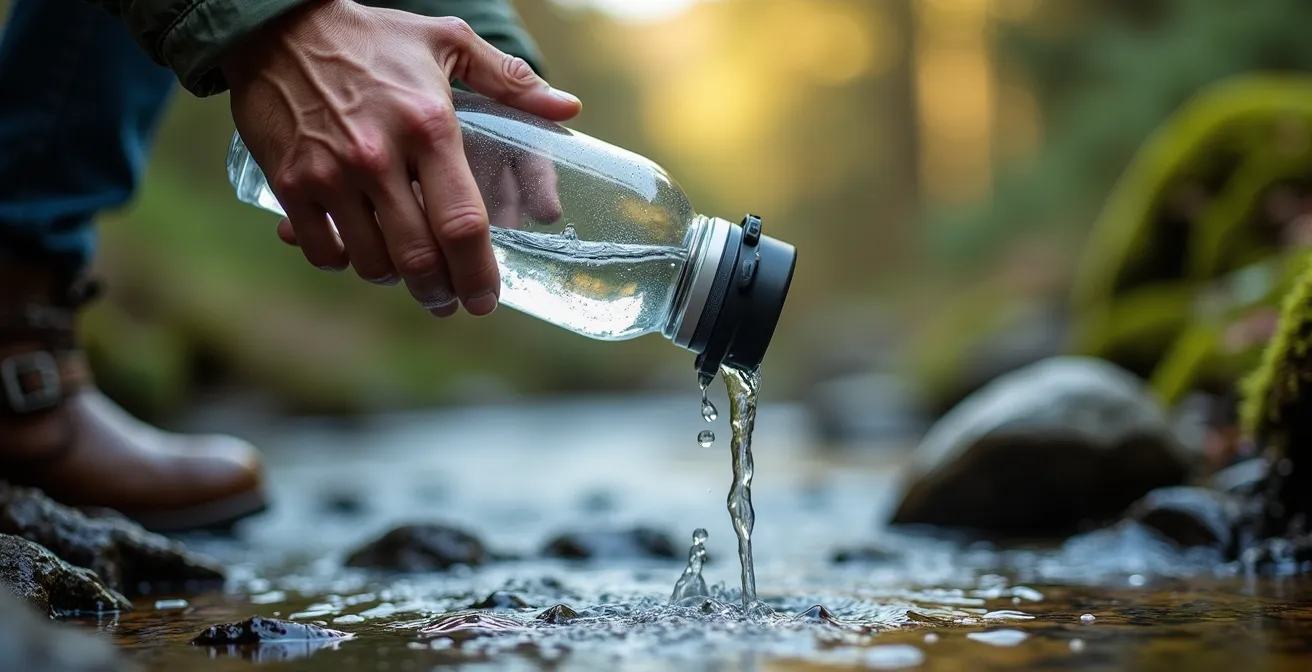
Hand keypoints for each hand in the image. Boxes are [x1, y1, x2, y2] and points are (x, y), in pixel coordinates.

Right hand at [220, 0, 581, 316]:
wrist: (278, 23)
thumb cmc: (374, 37)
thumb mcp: (449, 42)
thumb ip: (511, 81)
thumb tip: (568, 109)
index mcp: (430, 127)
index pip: (463, 223)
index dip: (479, 273)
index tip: (485, 298)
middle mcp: (380, 156)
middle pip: (419, 257)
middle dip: (440, 292)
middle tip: (447, 301)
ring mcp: (331, 173)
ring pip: (372, 261)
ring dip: (394, 278)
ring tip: (406, 273)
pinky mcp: (290, 182)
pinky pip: (325, 251)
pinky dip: (345, 262)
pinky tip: (360, 251)